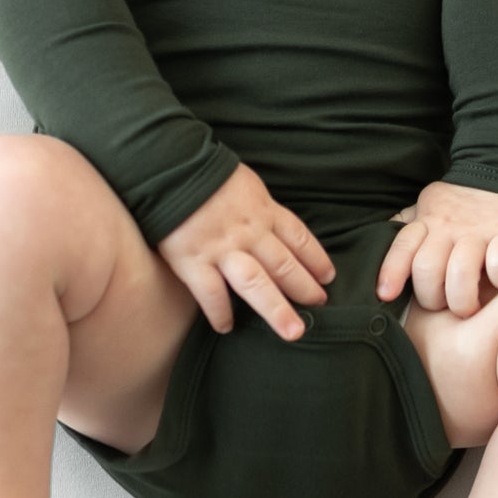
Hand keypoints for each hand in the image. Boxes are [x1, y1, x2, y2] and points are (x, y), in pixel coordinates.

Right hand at [156, 163, 336, 340]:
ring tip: (294, 332)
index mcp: (263, 210)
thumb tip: (267, 225)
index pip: (298, 237)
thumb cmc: (204, 172)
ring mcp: (221, 248)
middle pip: (284, 265)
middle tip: (320, 306)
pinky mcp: (192, 261)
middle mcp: (248, 232)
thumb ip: (257, 206)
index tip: (328, 276)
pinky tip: (226, 327)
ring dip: (277, 309)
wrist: (169, 166)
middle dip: (306, 288)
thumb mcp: (243, 182)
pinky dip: (220, 313)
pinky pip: (211, 294)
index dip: (316, 258)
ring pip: (257, 284)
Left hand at [378, 180, 497, 318]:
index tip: (385, 294)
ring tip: (469, 305)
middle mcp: (449, 228)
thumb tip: (377, 242)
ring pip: (460, 273)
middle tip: (444, 304)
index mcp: (427, 222)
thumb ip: (407, 227)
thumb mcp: (429, 208)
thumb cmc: (463, 201)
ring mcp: (480, 232)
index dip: (391, 272)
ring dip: (463, 299)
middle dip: (432, 298)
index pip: (402, 247)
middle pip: (427, 270)